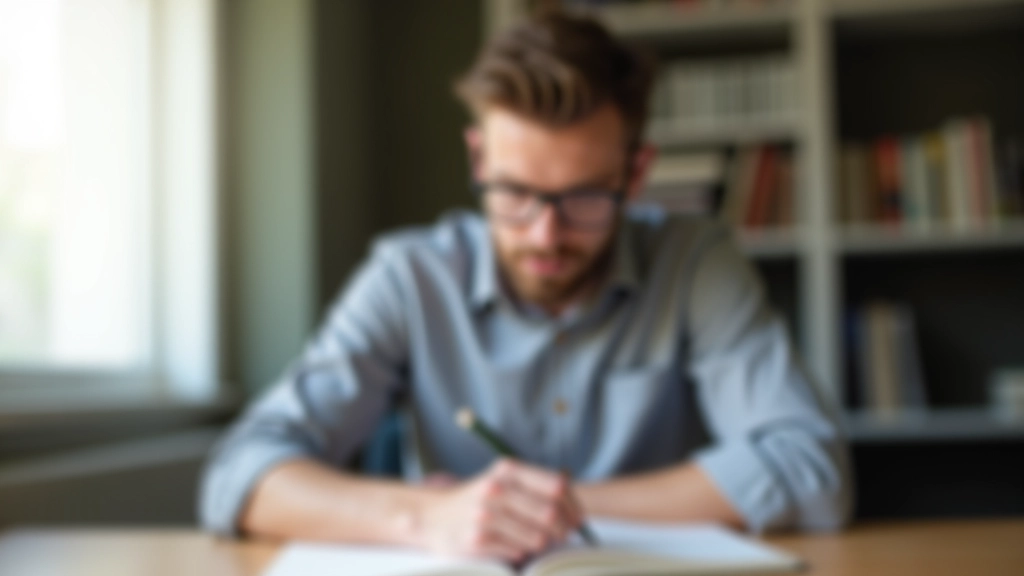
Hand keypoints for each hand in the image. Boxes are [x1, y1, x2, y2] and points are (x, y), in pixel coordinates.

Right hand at [415, 458, 583, 561]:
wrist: (433, 516)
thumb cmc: (480, 499)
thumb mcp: (503, 480)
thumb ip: (537, 485)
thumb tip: (575, 506)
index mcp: (508, 470)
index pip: (557, 487)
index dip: (573, 506)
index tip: (577, 519)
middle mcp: (497, 489)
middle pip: (551, 514)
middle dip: (563, 530)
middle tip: (563, 535)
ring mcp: (485, 515)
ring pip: (538, 537)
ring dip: (542, 543)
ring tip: (536, 541)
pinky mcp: (477, 540)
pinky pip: (518, 552)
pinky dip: (521, 552)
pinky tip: (513, 545)